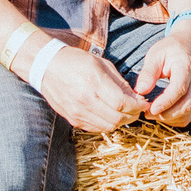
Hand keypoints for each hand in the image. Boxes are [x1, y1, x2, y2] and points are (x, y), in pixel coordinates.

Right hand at [32, 39, 146, 133]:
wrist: (47, 67)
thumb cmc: (76, 61)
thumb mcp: (102, 64)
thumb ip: (120, 82)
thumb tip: (137, 97)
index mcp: (93, 82)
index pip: (121, 103)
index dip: (137, 106)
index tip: (144, 103)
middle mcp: (84, 100)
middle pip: (116, 118)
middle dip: (132, 115)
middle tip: (138, 109)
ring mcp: (77, 112)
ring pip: (108, 126)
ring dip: (121, 122)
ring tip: (126, 112)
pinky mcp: (72, 119)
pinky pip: (96, 128)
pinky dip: (108, 124)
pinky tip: (111, 115)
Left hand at [133, 26, 190, 127]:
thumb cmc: (171, 49)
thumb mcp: (156, 54)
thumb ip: (148, 73)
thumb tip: (140, 91)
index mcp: (187, 66)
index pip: (180, 88)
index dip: (166, 102)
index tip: (150, 109)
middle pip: (187, 105)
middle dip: (166, 114)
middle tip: (147, 113)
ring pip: (189, 113)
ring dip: (170, 119)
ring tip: (152, 114)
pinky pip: (190, 115)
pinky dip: (176, 119)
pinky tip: (163, 114)